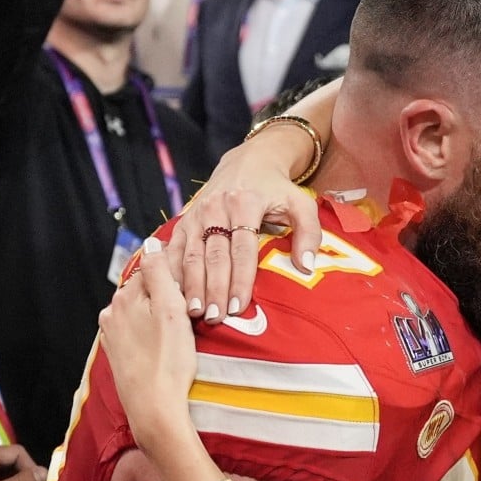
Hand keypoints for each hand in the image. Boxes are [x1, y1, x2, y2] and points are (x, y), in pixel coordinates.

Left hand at [99, 238, 199, 453]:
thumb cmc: (168, 360)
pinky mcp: (119, 353)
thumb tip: (152, 242)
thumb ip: (161, 272)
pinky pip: (140, 329)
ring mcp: (113, 334)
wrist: (154, 408)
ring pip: (144, 310)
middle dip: (170, 292)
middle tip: (197, 306)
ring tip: (187, 325)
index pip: (155, 268)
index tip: (201, 280)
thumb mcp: (171, 309)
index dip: (181, 272)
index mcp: (125, 297)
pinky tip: (170, 341)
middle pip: (148, 289)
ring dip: (163, 312)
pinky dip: (155, 330)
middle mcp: (113, 312)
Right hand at [168, 79, 343, 323]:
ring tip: (194, 312)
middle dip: (213, 289)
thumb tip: (306, 266)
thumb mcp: (300, 204)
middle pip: (214, 255)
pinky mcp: (185, 219)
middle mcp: (216, 208)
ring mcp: (197, 214)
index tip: (238, 307)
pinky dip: (171, 272)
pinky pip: (174, 248)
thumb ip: (309, 233)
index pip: (242, 249)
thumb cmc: (277, 189)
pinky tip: (171, 294)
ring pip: (191, 254)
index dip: (240, 279)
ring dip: (191, 285)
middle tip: (215, 317)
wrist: (249, 162)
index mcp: (245, 204)